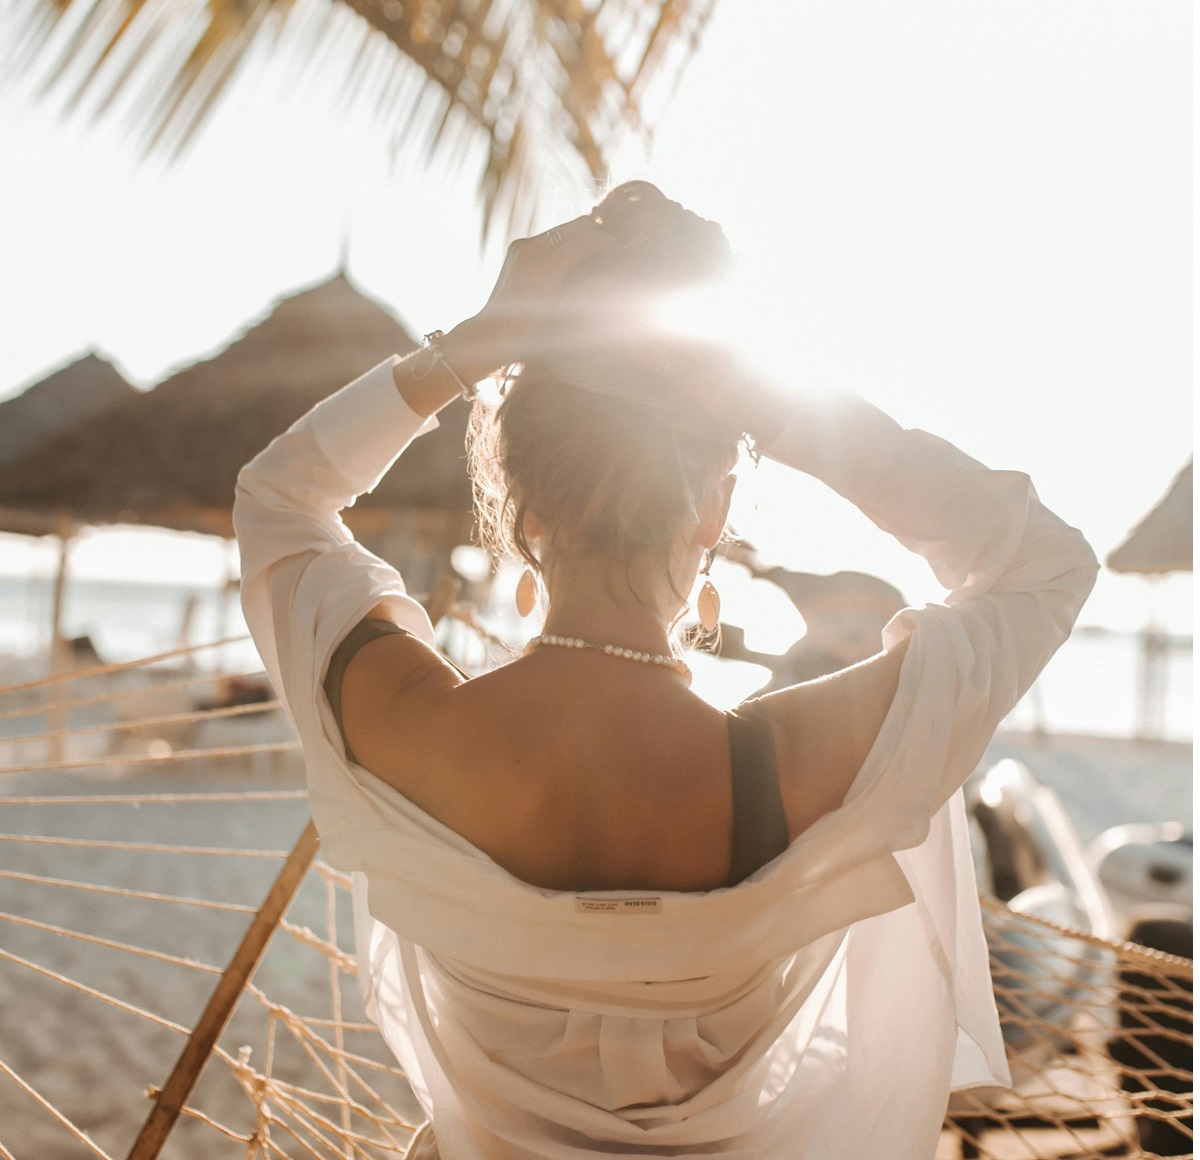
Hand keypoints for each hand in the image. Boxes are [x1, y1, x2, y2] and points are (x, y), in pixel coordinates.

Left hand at [471, 215, 622, 365]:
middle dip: (598, 238)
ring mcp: (522, 246)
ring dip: (582, 241)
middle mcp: (532, 250)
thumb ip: (590, 285)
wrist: (492, 335)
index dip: (610, 243)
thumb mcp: (568, 314)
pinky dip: (565, 247)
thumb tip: (615, 262)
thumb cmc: (532, 336)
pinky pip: (550, 238)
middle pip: (579, 226)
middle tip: (612, 256)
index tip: (622, 256)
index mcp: (546, 268)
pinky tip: (571, 266)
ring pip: (565, 230)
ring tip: (594, 262)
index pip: (589, 236)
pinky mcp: (516, 249)